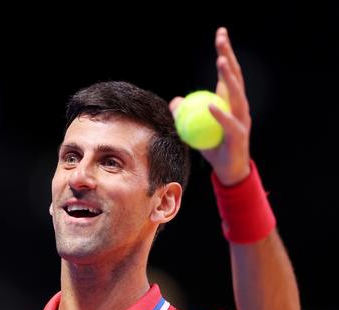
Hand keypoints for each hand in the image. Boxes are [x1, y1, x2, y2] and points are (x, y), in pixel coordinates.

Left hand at [170, 27, 251, 185]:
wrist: (229, 169)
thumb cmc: (213, 146)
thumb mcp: (195, 128)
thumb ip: (185, 114)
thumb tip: (175, 101)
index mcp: (230, 102)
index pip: (227, 73)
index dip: (225, 53)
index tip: (220, 33)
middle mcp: (239, 106)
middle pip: (235, 76)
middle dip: (229, 55)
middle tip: (221, 38)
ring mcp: (241, 119)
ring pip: (236, 94)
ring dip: (228, 77)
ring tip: (221, 61)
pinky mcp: (238, 134)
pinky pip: (228, 122)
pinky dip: (219, 113)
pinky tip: (210, 104)